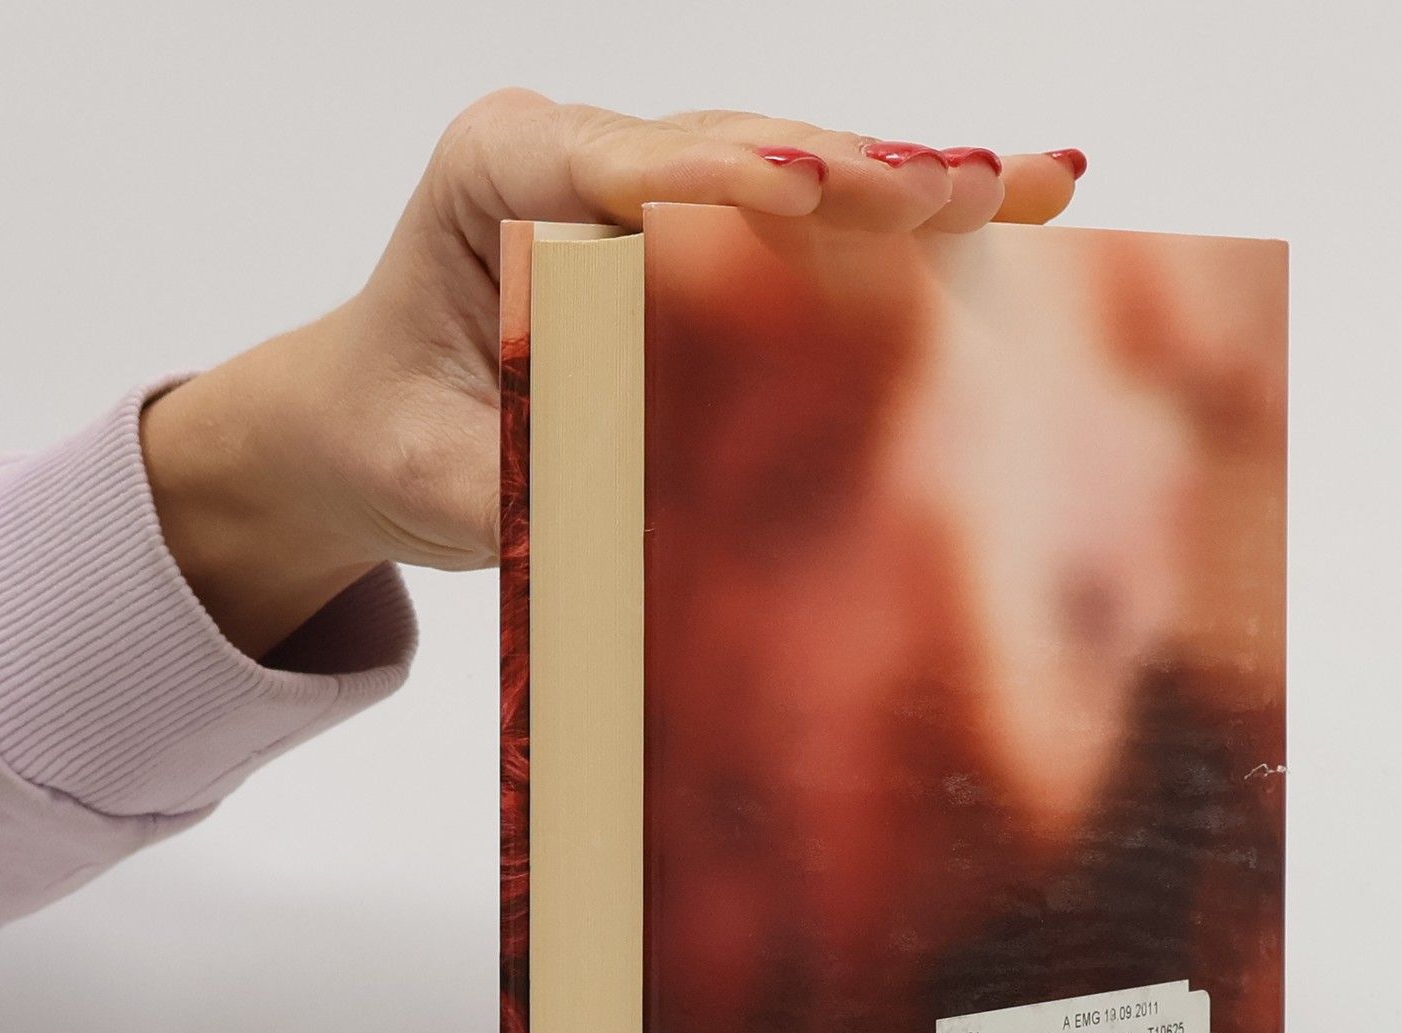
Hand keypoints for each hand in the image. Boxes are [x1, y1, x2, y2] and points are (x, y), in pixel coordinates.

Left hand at [142, 94, 1086, 659]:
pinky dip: (904, 216)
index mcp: (495, 174)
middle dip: (861, 173)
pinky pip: (806, 209)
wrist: (366, 422)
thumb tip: (658, 517)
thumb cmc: (393, 445)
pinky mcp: (692, 223)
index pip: (619, 165)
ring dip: (913, 184)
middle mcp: (576, 152)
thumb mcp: (441, 483)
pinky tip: (1015, 203)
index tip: (813, 192)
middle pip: (738, 146)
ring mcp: (644, 176)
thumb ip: (532, 488)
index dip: (722, 177)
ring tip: (1036, 186)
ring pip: (794, 162)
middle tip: (972, 191)